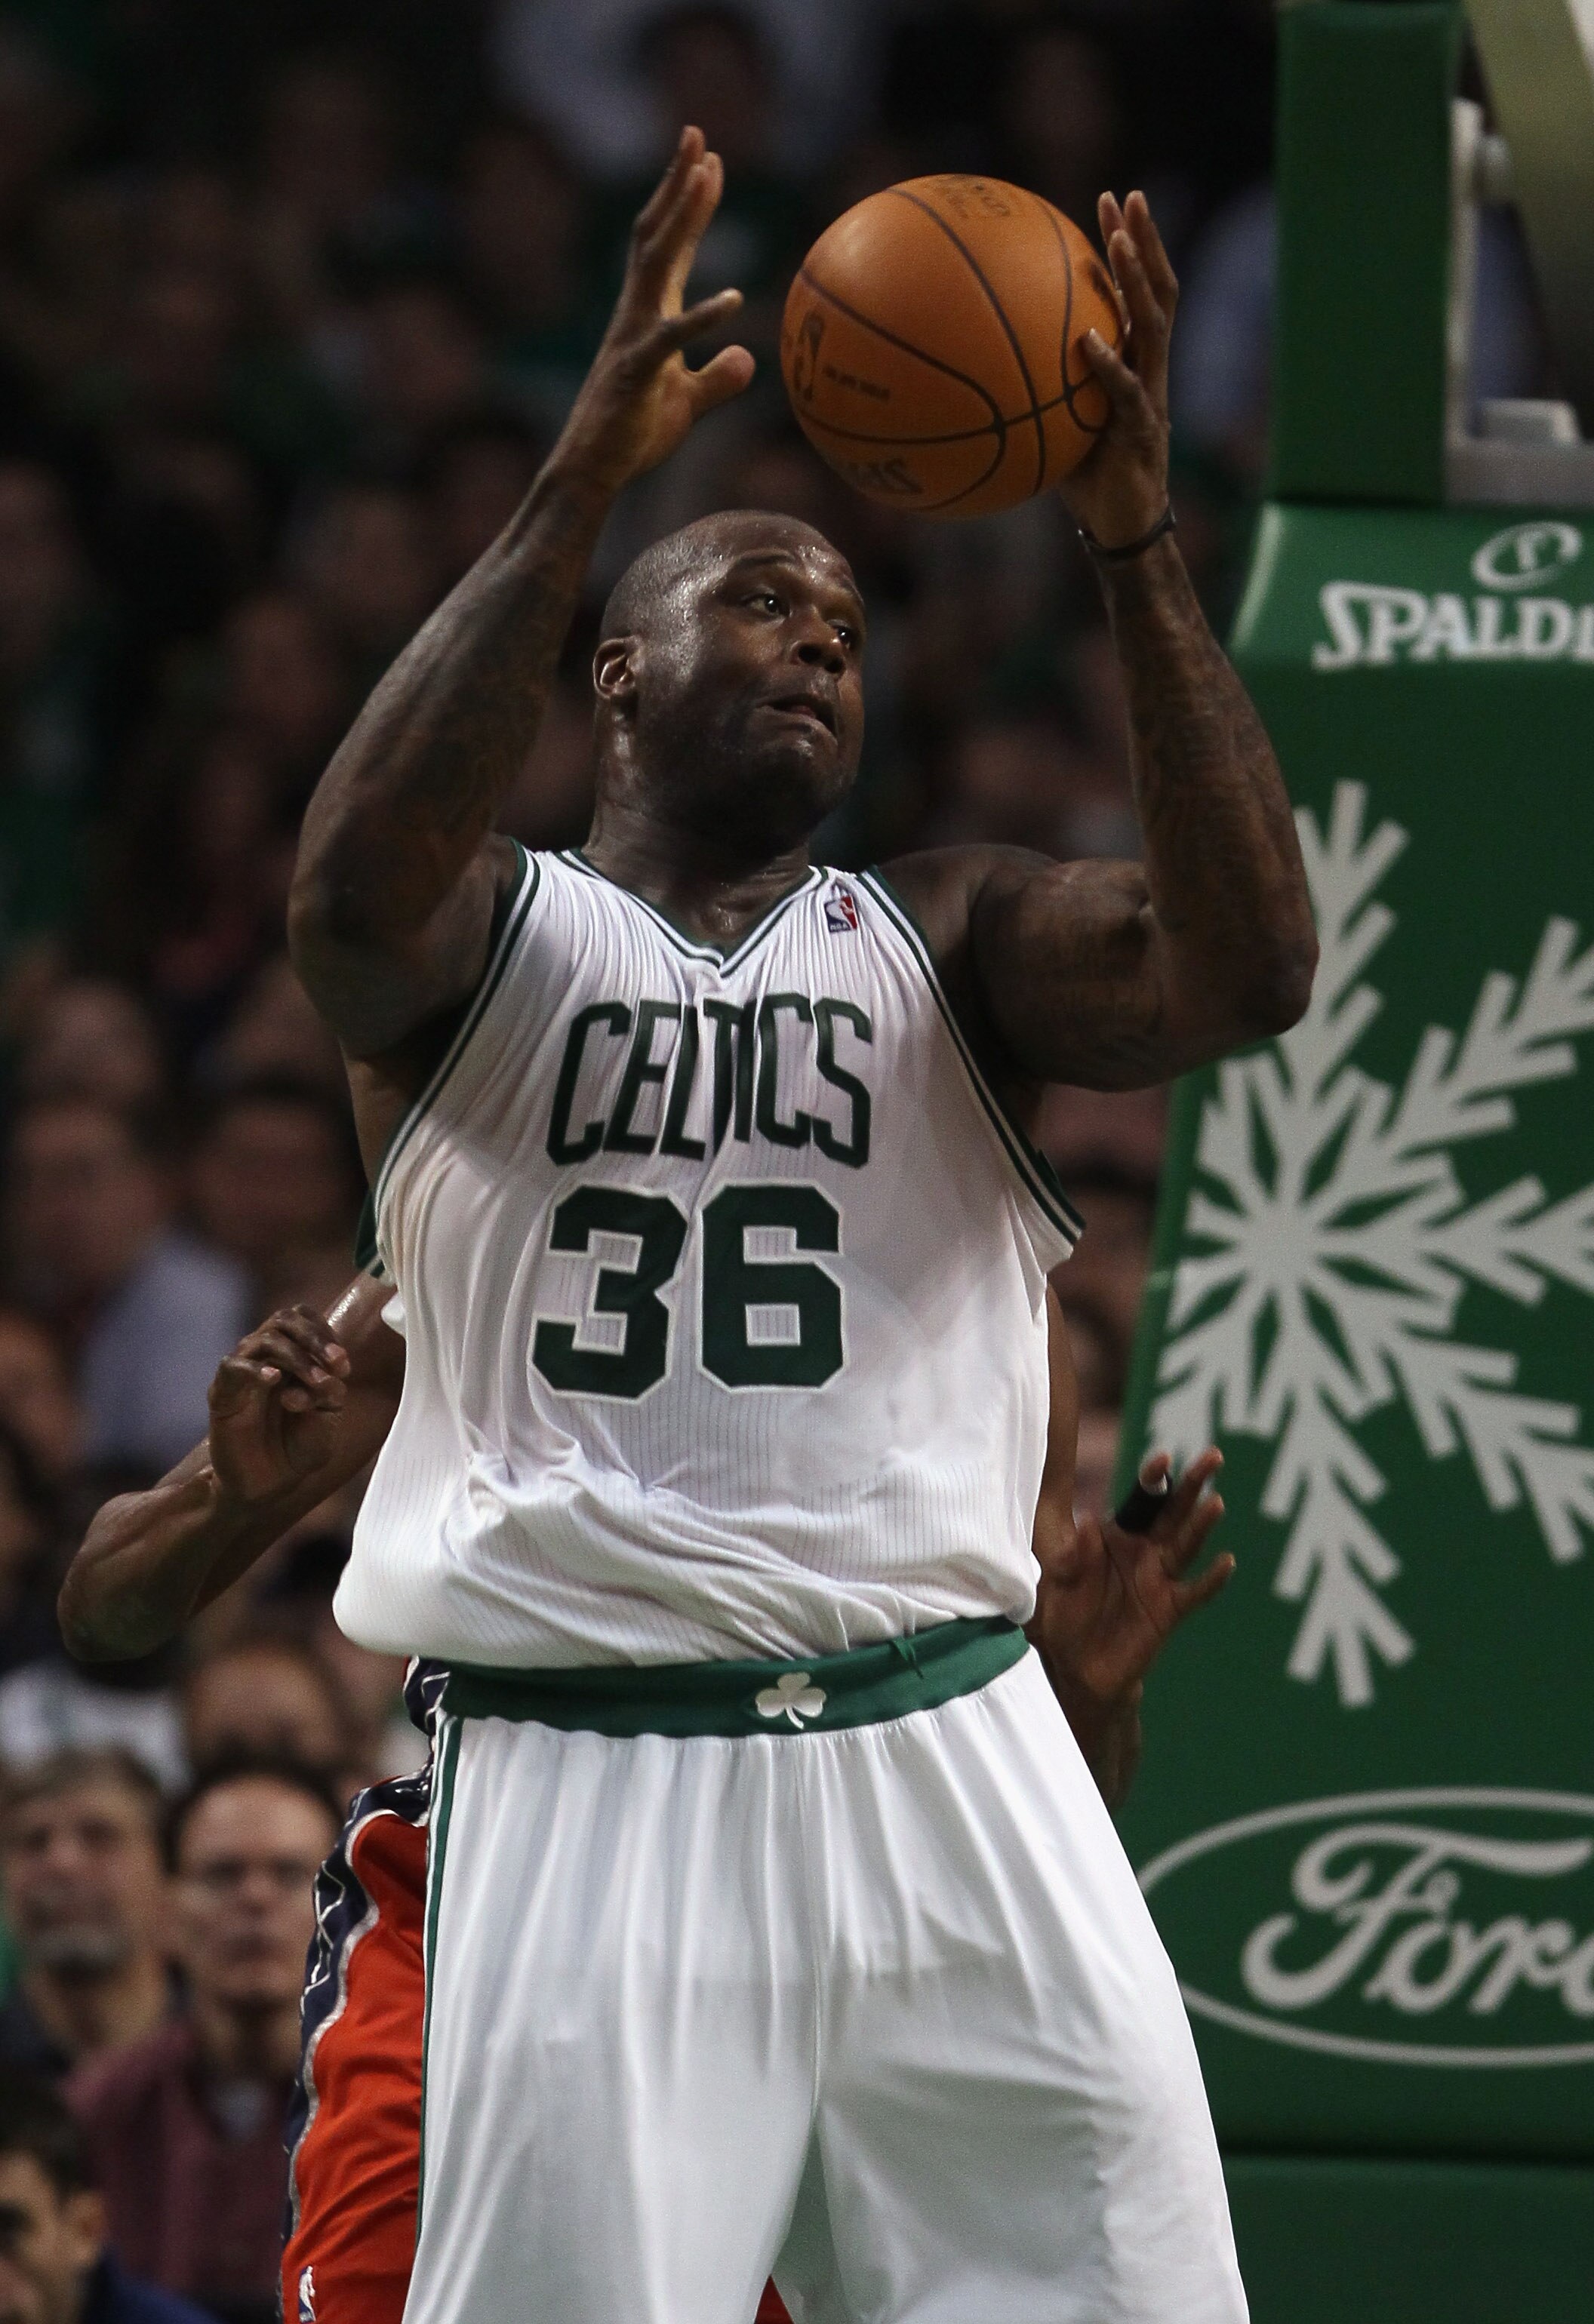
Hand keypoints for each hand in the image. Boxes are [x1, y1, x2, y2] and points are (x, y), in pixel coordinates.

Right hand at [207, 1305, 351, 1505]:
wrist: (269, 1486)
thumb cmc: (299, 1448)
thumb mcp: (328, 1417)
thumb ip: (331, 1390)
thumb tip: (329, 1372)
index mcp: (293, 1357)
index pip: (303, 1319)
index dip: (325, 1333)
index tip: (344, 1365)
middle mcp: (266, 1358)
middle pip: (283, 1319)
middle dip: (314, 1337)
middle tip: (336, 1361)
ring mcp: (243, 1373)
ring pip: (263, 1340)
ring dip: (296, 1357)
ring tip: (316, 1383)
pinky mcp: (222, 1393)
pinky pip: (233, 1366)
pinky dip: (256, 1369)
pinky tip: (275, 1381)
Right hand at [554, 126, 754, 497]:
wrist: (594, 471)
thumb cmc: (633, 435)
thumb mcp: (688, 402)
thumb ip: (718, 378)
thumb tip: (748, 358)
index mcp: (649, 313)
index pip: (670, 245)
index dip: (689, 203)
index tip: (709, 161)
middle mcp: (636, 312)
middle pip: (656, 233)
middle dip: (676, 183)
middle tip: (697, 136)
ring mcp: (632, 337)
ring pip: (656, 263)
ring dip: (682, 218)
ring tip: (705, 175)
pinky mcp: (636, 372)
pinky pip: (671, 338)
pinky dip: (703, 318)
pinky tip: (736, 300)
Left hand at [1030, 1448, 1231, 1728]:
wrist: (1073, 1666)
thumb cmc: (1062, 1612)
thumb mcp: (1054, 1579)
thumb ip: (1071, 1553)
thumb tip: (1088, 1520)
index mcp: (1116, 1533)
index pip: (1139, 1499)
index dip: (1152, 1478)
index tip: (1164, 1458)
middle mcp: (1144, 1551)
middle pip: (1173, 1512)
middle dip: (1192, 1484)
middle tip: (1214, 1457)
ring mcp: (1159, 1580)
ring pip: (1186, 1545)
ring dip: (1201, 1525)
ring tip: (1215, 1502)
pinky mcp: (1168, 1611)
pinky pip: (1194, 1592)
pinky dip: (1211, 1579)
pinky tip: (1226, 1563)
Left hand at [1057, 190, 1175, 549]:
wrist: (1120, 530)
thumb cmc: (1086, 479)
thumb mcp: (1055, 422)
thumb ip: (1035, 387)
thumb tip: (976, 362)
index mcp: (1135, 363)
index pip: (1138, 292)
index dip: (1129, 246)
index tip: (1110, 201)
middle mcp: (1150, 371)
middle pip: (1159, 291)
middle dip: (1145, 241)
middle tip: (1128, 196)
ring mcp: (1152, 397)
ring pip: (1154, 327)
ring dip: (1137, 282)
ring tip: (1120, 243)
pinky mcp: (1143, 431)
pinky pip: (1128, 392)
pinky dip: (1109, 364)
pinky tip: (1089, 339)